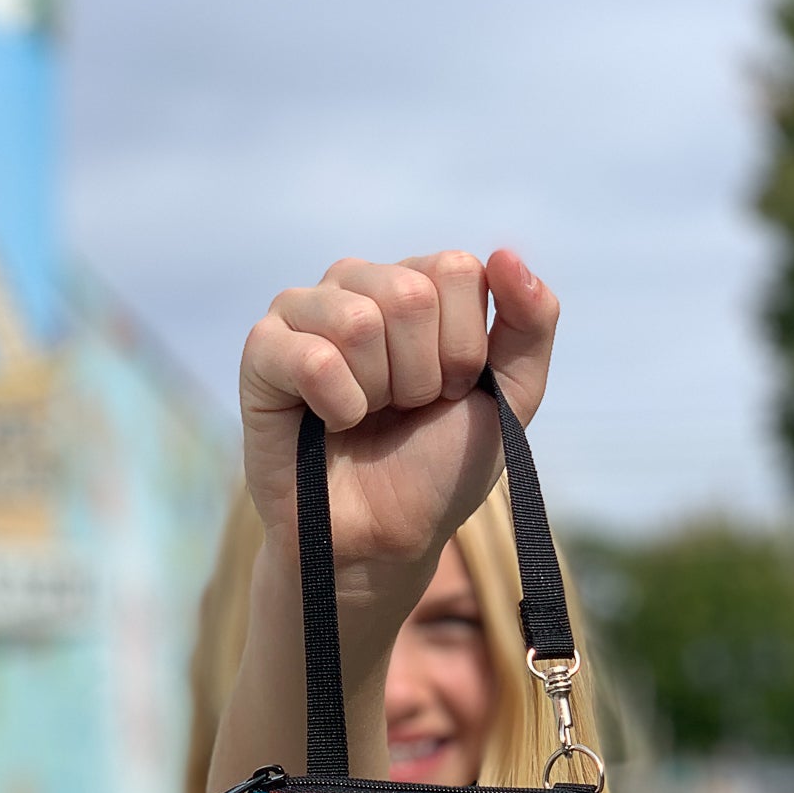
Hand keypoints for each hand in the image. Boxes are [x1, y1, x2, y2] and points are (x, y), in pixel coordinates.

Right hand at [239, 249, 558, 601]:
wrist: (383, 539)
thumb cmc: (437, 468)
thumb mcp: (510, 398)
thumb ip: (532, 324)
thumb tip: (507, 253)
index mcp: (415, 282)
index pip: (457, 270)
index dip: (463, 350)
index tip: (447, 393)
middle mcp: (356, 284)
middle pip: (411, 294)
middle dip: (422, 376)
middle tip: (402, 411)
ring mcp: (303, 312)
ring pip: (360, 321)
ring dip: (379, 392)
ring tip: (366, 417)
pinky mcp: (261, 353)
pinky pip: (312, 357)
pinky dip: (337, 405)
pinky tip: (330, 424)